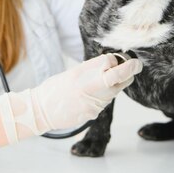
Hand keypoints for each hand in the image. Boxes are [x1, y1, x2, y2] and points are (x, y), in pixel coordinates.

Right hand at [0, 54, 141, 142]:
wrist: (41, 111)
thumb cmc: (55, 89)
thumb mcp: (72, 73)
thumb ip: (92, 68)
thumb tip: (111, 61)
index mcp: (85, 77)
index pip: (112, 64)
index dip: (120, 60)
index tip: (125, 58)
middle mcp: (92, 91)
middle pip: (123, 78)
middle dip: (129, 71)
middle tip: (132, 64)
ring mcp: (94, 105)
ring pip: (116, 91)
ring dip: (115, 83)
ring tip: (101, 80)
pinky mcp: (94, 114)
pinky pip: (105, 101)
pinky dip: (103, 95)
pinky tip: (90, 95)